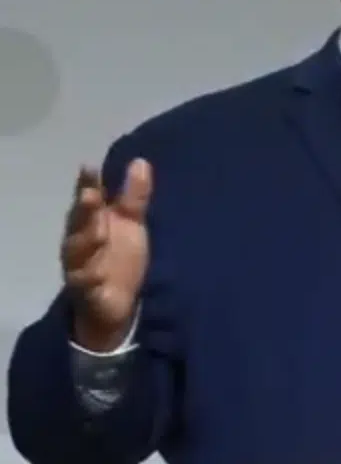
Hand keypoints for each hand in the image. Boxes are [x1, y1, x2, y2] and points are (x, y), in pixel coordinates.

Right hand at [61, 159, 151, 351]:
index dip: (87, 184)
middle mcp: (80, 241)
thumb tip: (141, 161)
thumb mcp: (132, 224)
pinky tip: (98, 274)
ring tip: (98, 232)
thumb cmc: (121, 257)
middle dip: (84, 210)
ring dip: (86, 241)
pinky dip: (90, 279)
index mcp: (91, 222)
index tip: (89, 167)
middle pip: (79, 223)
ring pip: (77, 253)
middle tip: (90, 195)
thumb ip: (134, 196)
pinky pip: (85, 284)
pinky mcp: (87, 291)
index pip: (88, 199)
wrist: (117, 303)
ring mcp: (80, 266)